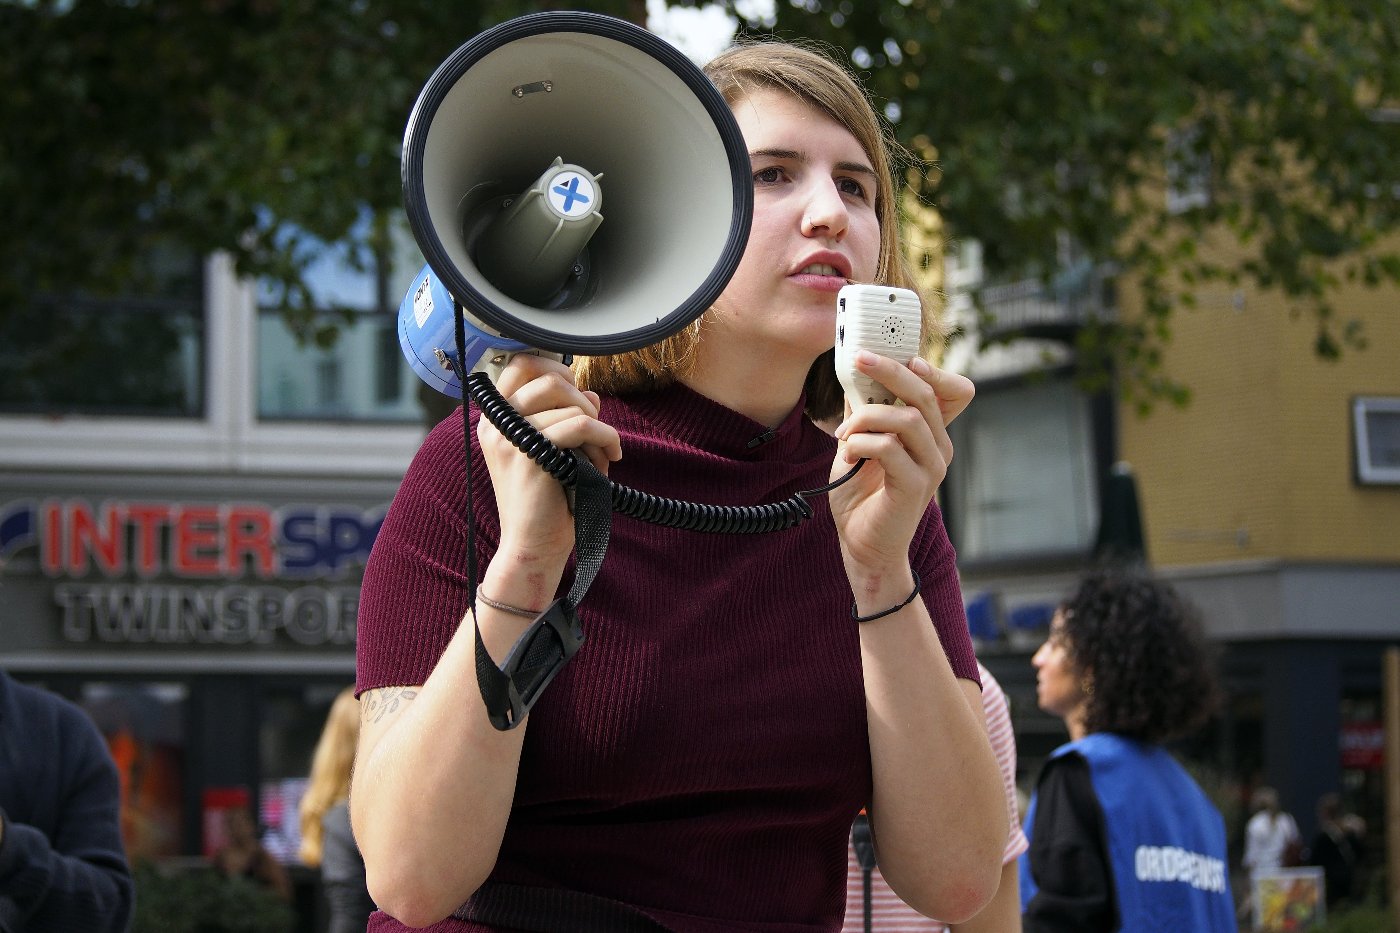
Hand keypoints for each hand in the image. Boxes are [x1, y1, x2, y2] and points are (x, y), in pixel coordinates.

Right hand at [478, 354, 621, 561]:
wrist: (534, 545)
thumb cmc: (547, 499)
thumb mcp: (555, 449)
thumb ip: (566, 416)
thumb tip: (589, 392)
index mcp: (495, 419)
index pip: (519, 365)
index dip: (555, 369)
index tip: (577, 393)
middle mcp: (496, 424)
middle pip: (548, 379)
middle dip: (583, 400)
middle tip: (596, 429)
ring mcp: (510, 439)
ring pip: (570, 404)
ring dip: (598, 427)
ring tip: (603, 453)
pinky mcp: (532, 457)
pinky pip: (580, 426)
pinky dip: (606, 437)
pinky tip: (611, 456)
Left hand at [827, 351, 973, 575]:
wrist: (863, 546)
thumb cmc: (861, 496)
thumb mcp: (859, 444)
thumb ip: (863, 413)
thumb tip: (855, 376)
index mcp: (930, 433)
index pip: (955, 391)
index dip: (934, 369)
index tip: (901, 356)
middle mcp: (938, 447)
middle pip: (926, 394)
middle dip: (890, 371)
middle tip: (859, 360)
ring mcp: (931, 467)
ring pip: (907, 418)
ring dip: (866, 417)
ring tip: (843, 434)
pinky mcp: (915, 486)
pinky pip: (890, 448)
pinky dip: (861, 444)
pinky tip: (847, 456)